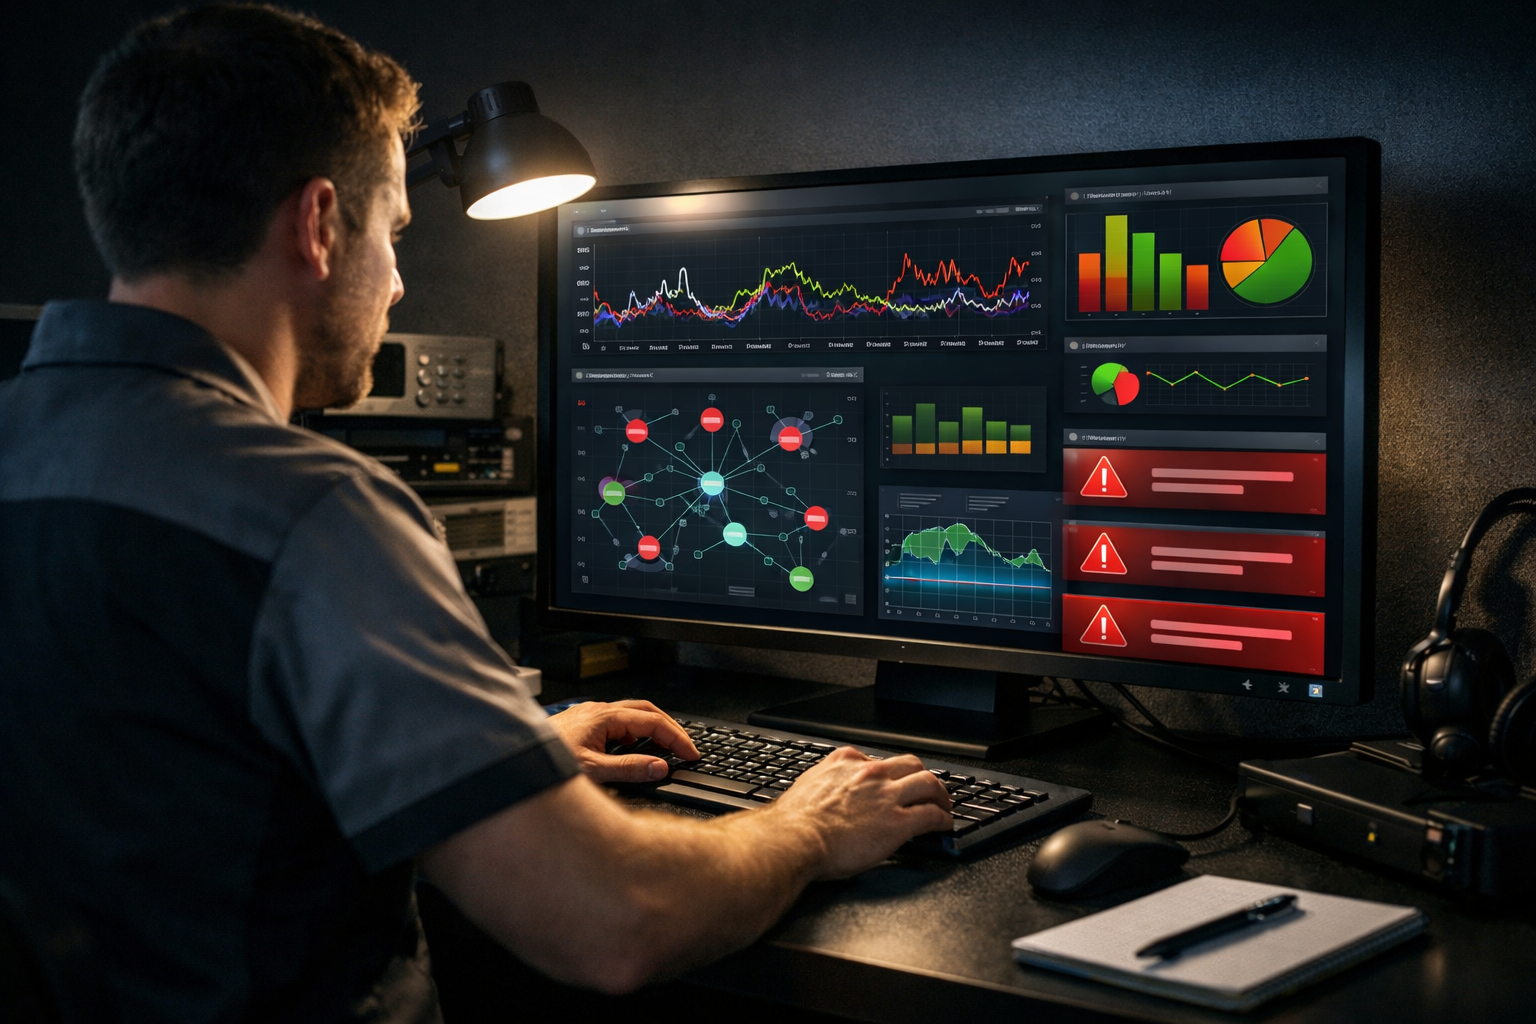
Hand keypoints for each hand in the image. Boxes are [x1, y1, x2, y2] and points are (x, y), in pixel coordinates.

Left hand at [547, 699, 699, 782]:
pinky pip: (616, 724)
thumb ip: (629, 770)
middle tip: (684, 747)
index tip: (690, 753)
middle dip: (668, 727)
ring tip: (665, 748)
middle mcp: (597, 711)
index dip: (676, 738)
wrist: (511, 761)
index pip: (652, 721)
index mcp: (604, 717)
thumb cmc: (544, 764)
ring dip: (651, 729)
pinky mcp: (582, 726)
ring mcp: (589, 716)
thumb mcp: (592, 771)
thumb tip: (660, 767)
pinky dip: (633, 734)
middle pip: (645, 711)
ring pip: (630, 715)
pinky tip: (632, 750)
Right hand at [770, 747, 951, 878]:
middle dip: (922, 776)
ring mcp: (887, 796)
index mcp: (845, 762)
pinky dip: (943, 819)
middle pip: (910, 764)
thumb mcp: (807, 787)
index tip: (892, 782)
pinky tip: (944, 825)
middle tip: (927, 789)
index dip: (890, 773)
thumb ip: (824, 784)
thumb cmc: (793, 823)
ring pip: (928, 784)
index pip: (878, 760)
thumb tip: (825, 795)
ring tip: (943, 805)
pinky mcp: (898, 823)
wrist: (794, 840)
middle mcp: (870, 774)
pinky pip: (931, 815)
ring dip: (940, 795)